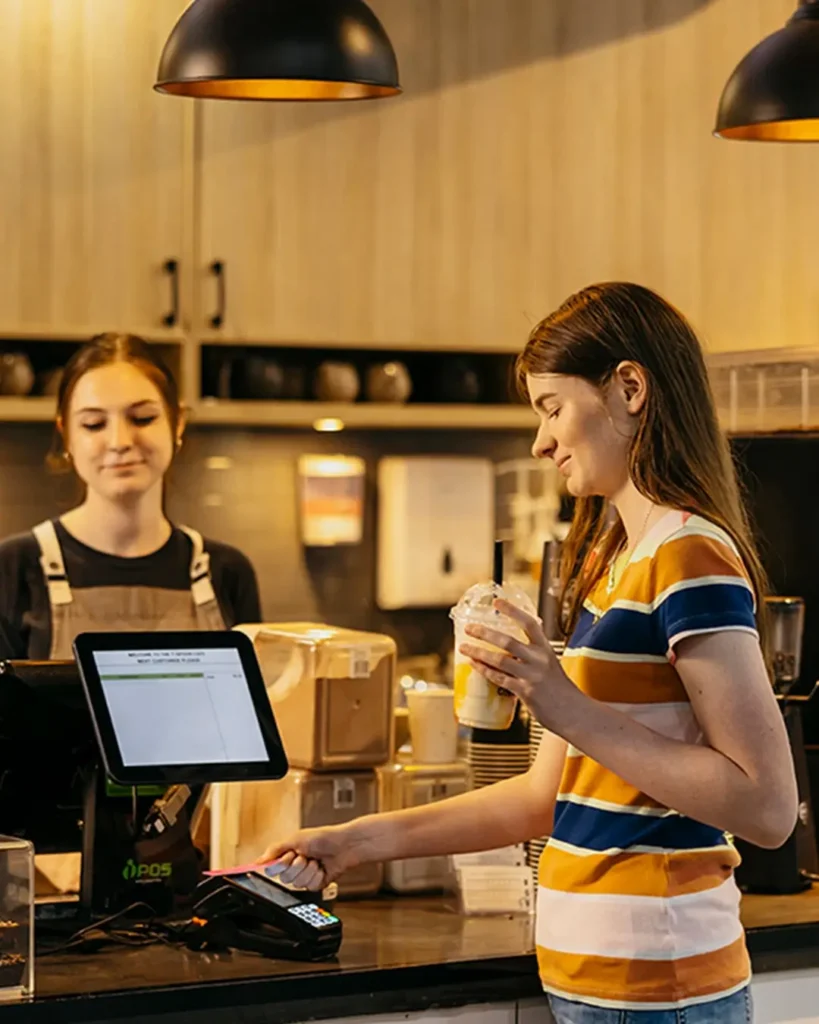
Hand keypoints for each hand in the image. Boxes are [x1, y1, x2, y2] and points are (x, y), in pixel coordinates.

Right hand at [256, 823, 363, 889]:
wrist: (344, 846)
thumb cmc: (323, 837)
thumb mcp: (295, 839)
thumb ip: (274, 850)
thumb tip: (258, 861)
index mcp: (287, 855)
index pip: (273, 868)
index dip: (280, 864)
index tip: (287, 857)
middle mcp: (295, 867)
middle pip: (285, 878)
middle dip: (296, 866)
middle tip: (305, 856)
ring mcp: (306, 876)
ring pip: (298, 884)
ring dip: (308, 871)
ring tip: (316, 861)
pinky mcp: (316, 884)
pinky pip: (310, 887)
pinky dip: (317, 876)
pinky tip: (322, 869)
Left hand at [459, 598, 581, 730]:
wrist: (572, 712)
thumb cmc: (560, 689)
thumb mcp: (550, 664)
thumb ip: (533, 654)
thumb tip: (510, 646)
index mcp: (546, 649)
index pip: (529, 623)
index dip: (513, 611)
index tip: (497, 602)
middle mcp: (539, 660)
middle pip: (508, 641)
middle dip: (485, 633)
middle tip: (469, 628)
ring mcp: (532, 676)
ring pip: (499, 660)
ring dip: (478, 652)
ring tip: (464, 647)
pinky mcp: (525, 692)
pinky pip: (500, 678)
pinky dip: (484, 670)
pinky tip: (474, 665)